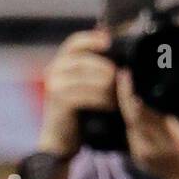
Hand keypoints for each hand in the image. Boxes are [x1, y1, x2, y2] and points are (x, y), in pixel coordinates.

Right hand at [38, 28, 115, 157]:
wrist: (62, 139)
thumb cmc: (80, 109)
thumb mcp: (88, 83)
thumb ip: (98, 66)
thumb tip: (121, 47)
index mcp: (62, 62)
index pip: (74, 42)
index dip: (92, 39)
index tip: (109, 41)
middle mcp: (54, 70)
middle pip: (86, 60)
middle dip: (108, 69)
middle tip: (124, 79)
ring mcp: (54, 85)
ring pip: (88, 78)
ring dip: (109, 86)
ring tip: (120, 95)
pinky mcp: (57, 102)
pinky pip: (86, 95)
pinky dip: (103, 99)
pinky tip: (112, 105)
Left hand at [119, 75, 178, 178]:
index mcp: (176, 139)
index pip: (150, 113)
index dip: (137, 94)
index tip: (133, 76)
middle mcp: (156, 148)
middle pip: (133, 117)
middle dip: (125, 95)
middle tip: (124, 74)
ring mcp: (144, 155)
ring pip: (128, 124)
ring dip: (125, 104)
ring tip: (126, 83)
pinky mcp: (138, 157)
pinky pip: (131, 132)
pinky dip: (130, 117)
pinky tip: (132, 102)